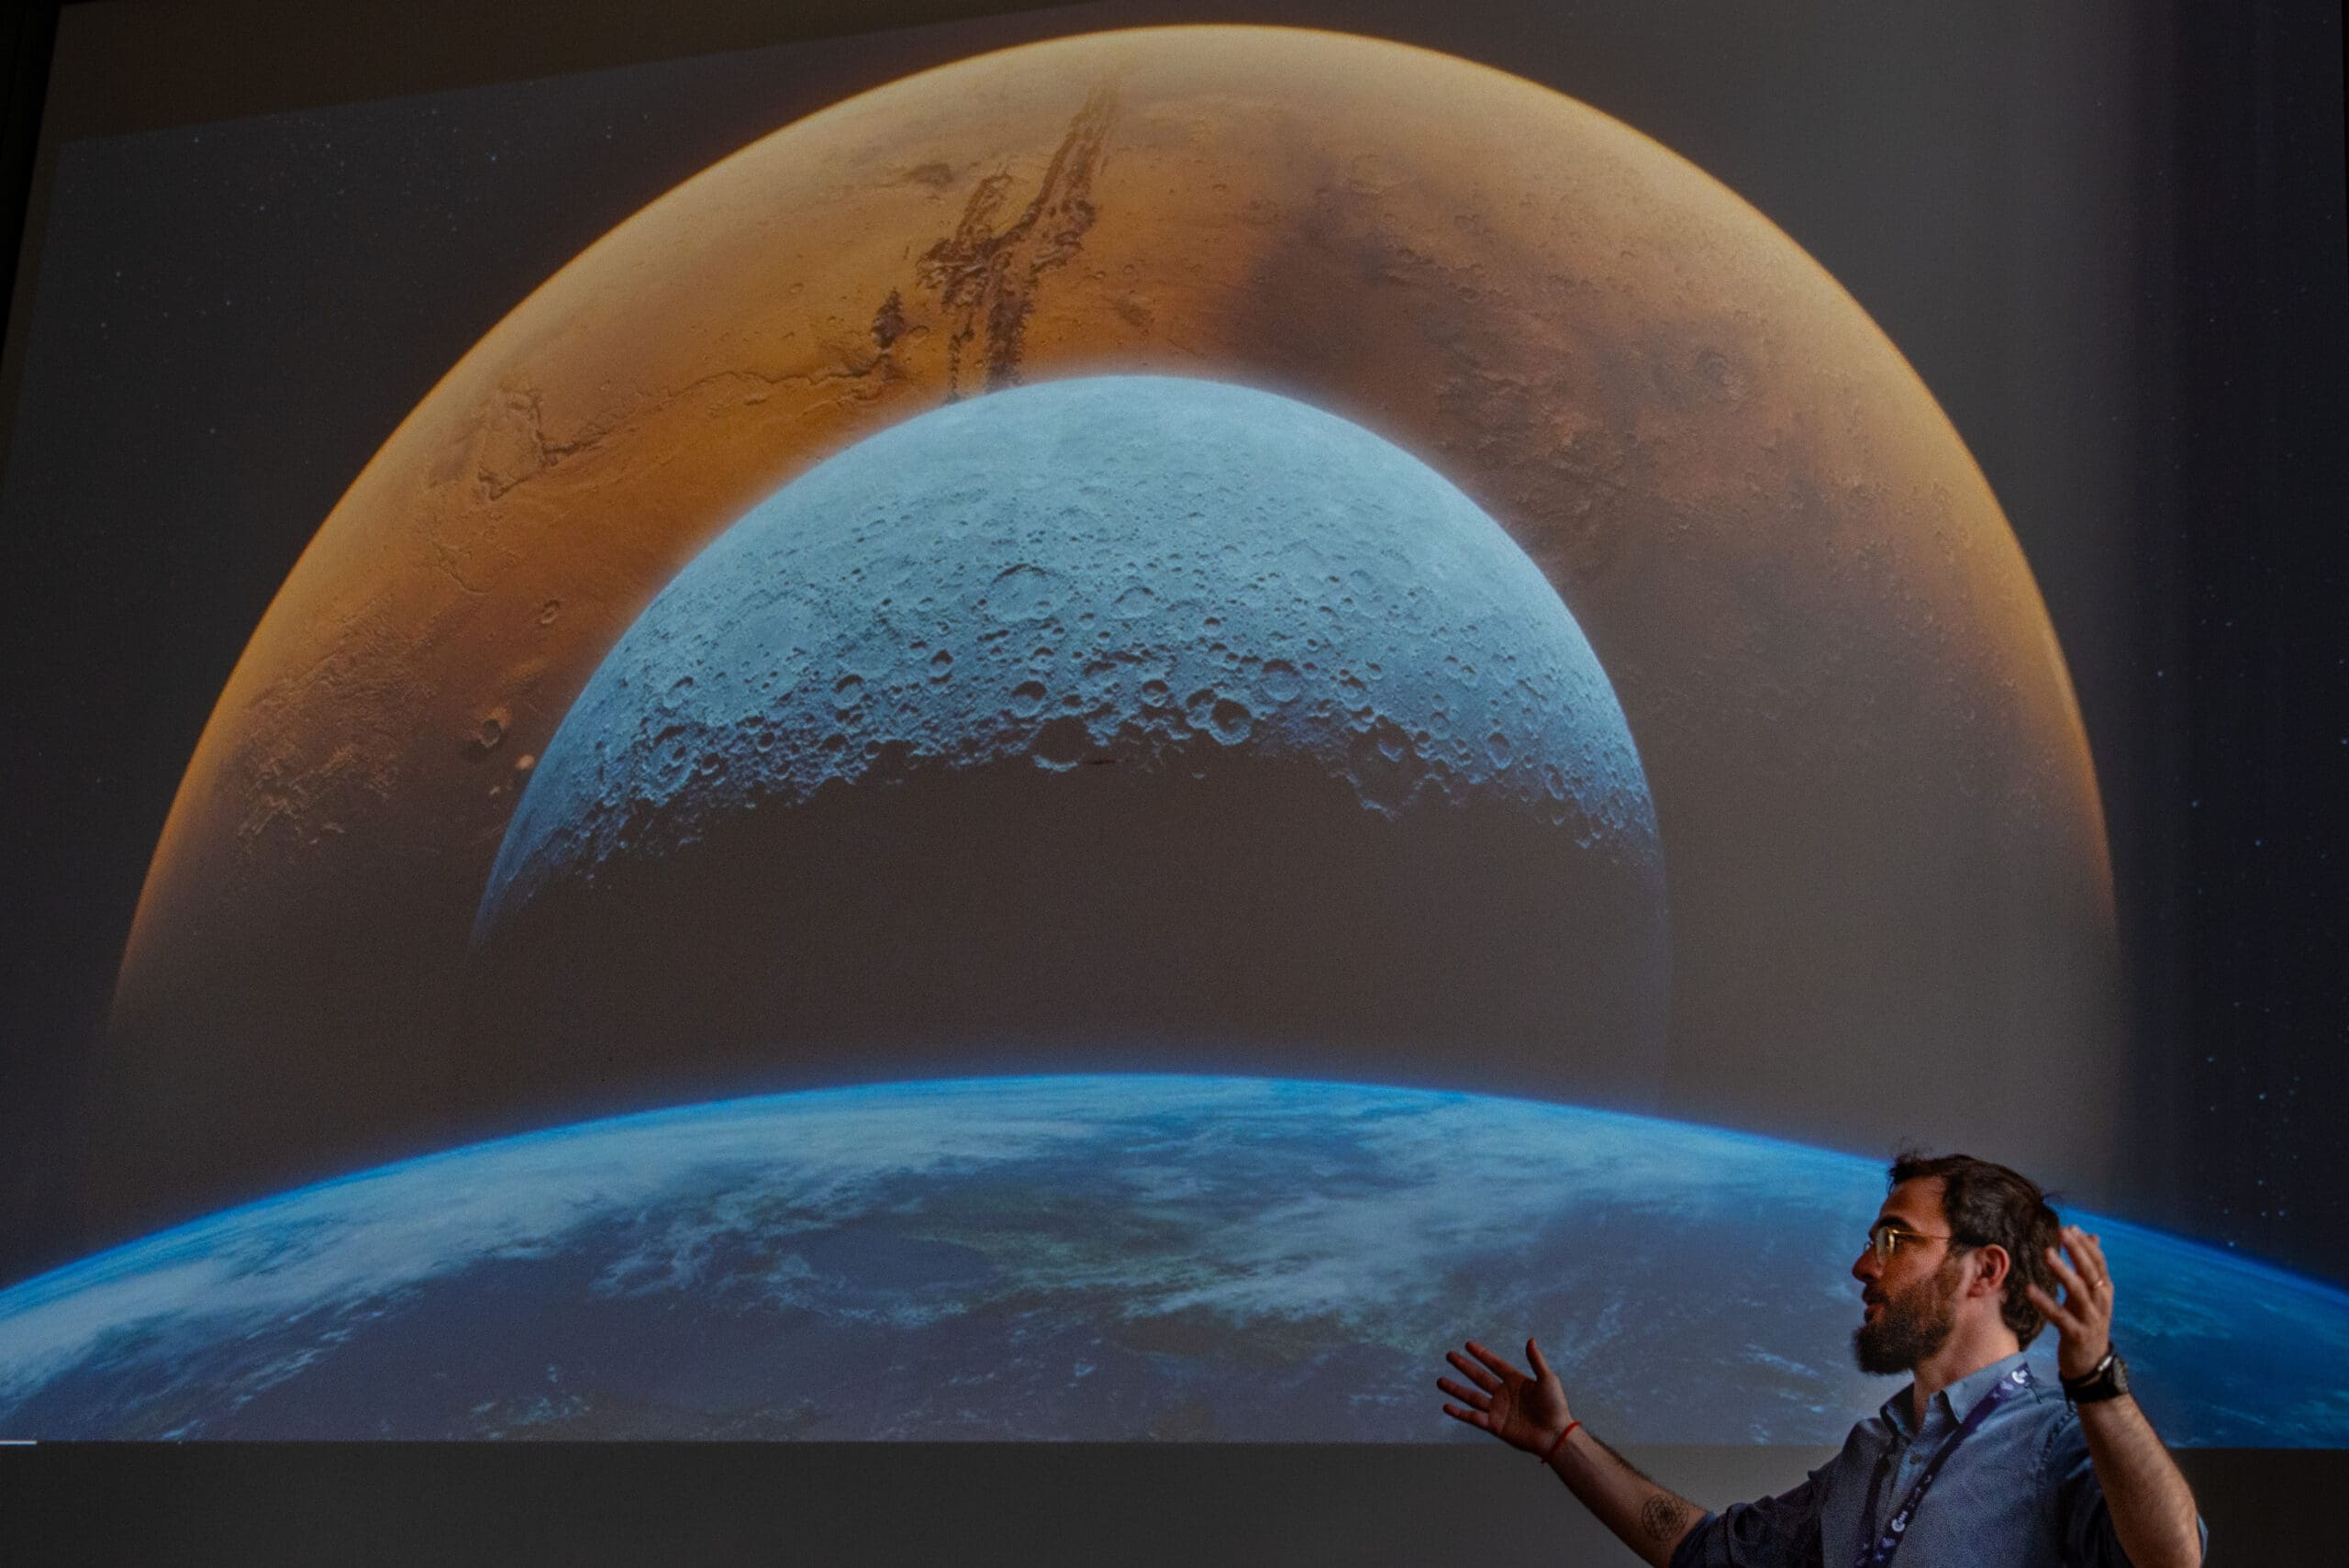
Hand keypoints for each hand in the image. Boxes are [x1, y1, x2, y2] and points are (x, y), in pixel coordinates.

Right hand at [1439, 1338, 1572, 1454]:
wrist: (1555, 1435)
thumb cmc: (1555, 1407)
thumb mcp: (1548, 1380)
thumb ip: (1536, 1361)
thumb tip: (1531, 1340)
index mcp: (1516, 1381)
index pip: (1494, 1364)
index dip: (1482, 1354)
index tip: (1468, 1344)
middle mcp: (1504, 1394)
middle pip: (1479, 1377)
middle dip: (1464, 1366)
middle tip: (1449, 1355)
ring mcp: (1498, 1410)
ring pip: (1471, 1396)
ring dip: (1455, 1389)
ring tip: (1440, 1381)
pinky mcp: (1495, 1425)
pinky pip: (1473, 1417)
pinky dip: (1459, 1413)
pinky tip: (1446, 1406)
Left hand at [2025, 1224, 2117, 1380]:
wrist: (2092, 1364)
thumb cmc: (2088, 1324)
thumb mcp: (2092, 1296)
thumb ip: (2090, 1268)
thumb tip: (2093, 1237)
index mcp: (2104, 1291)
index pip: (2098, 1263)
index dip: (2086, 1245)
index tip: (2071, 1227)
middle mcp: (2101, 1303)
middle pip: (2090, 1273)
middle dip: (2077, 1251)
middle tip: (2062, 1232)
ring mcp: (2090, 1319)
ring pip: (2078, 1291)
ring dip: (2063, 1271)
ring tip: (2047, 1253)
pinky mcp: (2076, 1334)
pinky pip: (2059, 1316)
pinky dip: (2045, 1302)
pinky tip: (2029, 1289)